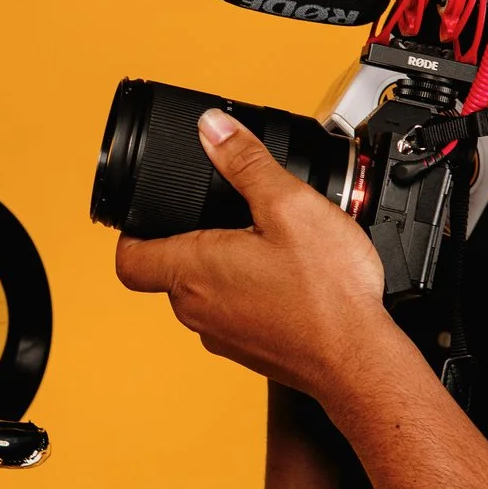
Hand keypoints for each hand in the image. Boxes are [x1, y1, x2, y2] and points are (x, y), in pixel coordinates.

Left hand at [114, 108, 388, 401]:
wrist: (360, 360)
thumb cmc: (327, 293)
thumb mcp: (290, 205)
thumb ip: (246, 162)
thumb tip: (212, 128)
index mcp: (192, 271)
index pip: (128, 257)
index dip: (131, 232)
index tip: (148, 214)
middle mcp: (197, 310)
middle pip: (168, 270)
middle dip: (192, 241)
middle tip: (230, 219)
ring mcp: (222, 336)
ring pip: (203, 293)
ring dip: (224, 268)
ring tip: (267, 248)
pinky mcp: (248, 352)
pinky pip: (233, 315)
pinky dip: (249, 295)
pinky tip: (287, 281)